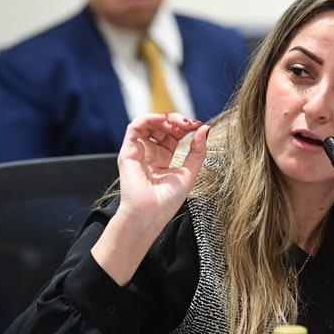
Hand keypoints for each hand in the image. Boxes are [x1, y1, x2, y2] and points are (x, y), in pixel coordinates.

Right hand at [116, 112, 208, 229]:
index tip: (198, 126)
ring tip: (178, 123)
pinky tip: (165, 123)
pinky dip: (150, 119)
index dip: (185, 127)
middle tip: (190, 123)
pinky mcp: (128, 151)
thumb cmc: (166, 201)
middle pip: (162, 126)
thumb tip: (204, 129)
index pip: (173, 134)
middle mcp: (150, 153)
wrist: (150, 215)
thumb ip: (198, 150)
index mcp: (163, 159)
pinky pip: (135, 126)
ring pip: (148, 123)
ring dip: (164, 118)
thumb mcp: (190, 172)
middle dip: (177, 120)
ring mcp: (139, 151)